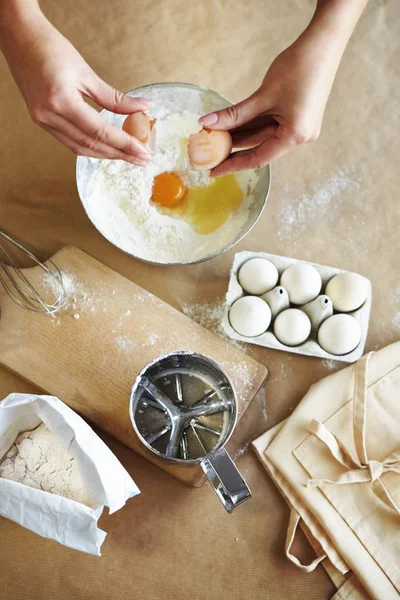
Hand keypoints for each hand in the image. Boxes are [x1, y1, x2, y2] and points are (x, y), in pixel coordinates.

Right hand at [0, 5, 150, 164]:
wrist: (20, 38)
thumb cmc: (50, 48)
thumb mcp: (86, 72)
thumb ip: (114, 98)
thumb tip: (142, 108)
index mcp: (60, 101)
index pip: (99, 131)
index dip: (124, 144)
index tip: (143, 152)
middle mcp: (48, 116)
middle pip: (91, 145)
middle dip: (119, 154)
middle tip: (141, 159)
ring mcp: (42, 121)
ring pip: (80, 148)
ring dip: (106, 154)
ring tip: (128, 156)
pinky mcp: (41, 121)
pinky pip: (69, 142)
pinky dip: (90, 147)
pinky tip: (106, 147)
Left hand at [200, 0, 367, 175]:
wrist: (323, 44)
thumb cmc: (298, 67)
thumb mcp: (263, 95)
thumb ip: (235, 114)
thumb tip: (207, 123)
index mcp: (295, 136)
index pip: (258, 158)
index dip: (233, 164)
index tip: (213, 171)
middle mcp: (300, 137)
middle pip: (260, 148)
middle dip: (233, 148)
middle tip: (208, 151)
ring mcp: (300, 127)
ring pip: (263, 136)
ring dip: (240, 135)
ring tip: (214, 136)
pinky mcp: (297, 117)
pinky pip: (269, 126)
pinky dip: (251, 125)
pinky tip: (231, 125)